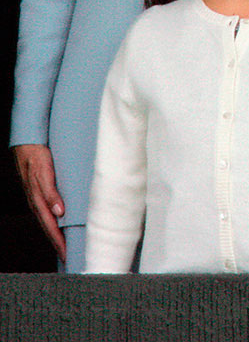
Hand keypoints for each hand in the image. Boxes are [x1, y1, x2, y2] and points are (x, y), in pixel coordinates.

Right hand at [14, 144, 66, 261]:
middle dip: (58, 243)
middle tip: (69, 256)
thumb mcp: (43, 173)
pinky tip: (60, 224)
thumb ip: (50, 192)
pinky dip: (53, 221)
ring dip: (56, 234)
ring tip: (65, 246)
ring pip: (47, 220)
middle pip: (49, 227)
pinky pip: (46, 211)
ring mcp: (36, 197)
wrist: (28, 143)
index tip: (67, 254)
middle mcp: (37, 201)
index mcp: (38, 200)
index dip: (59, 241)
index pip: (50, 226)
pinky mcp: (39, 192)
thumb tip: (59, 212)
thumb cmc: (36, 156)